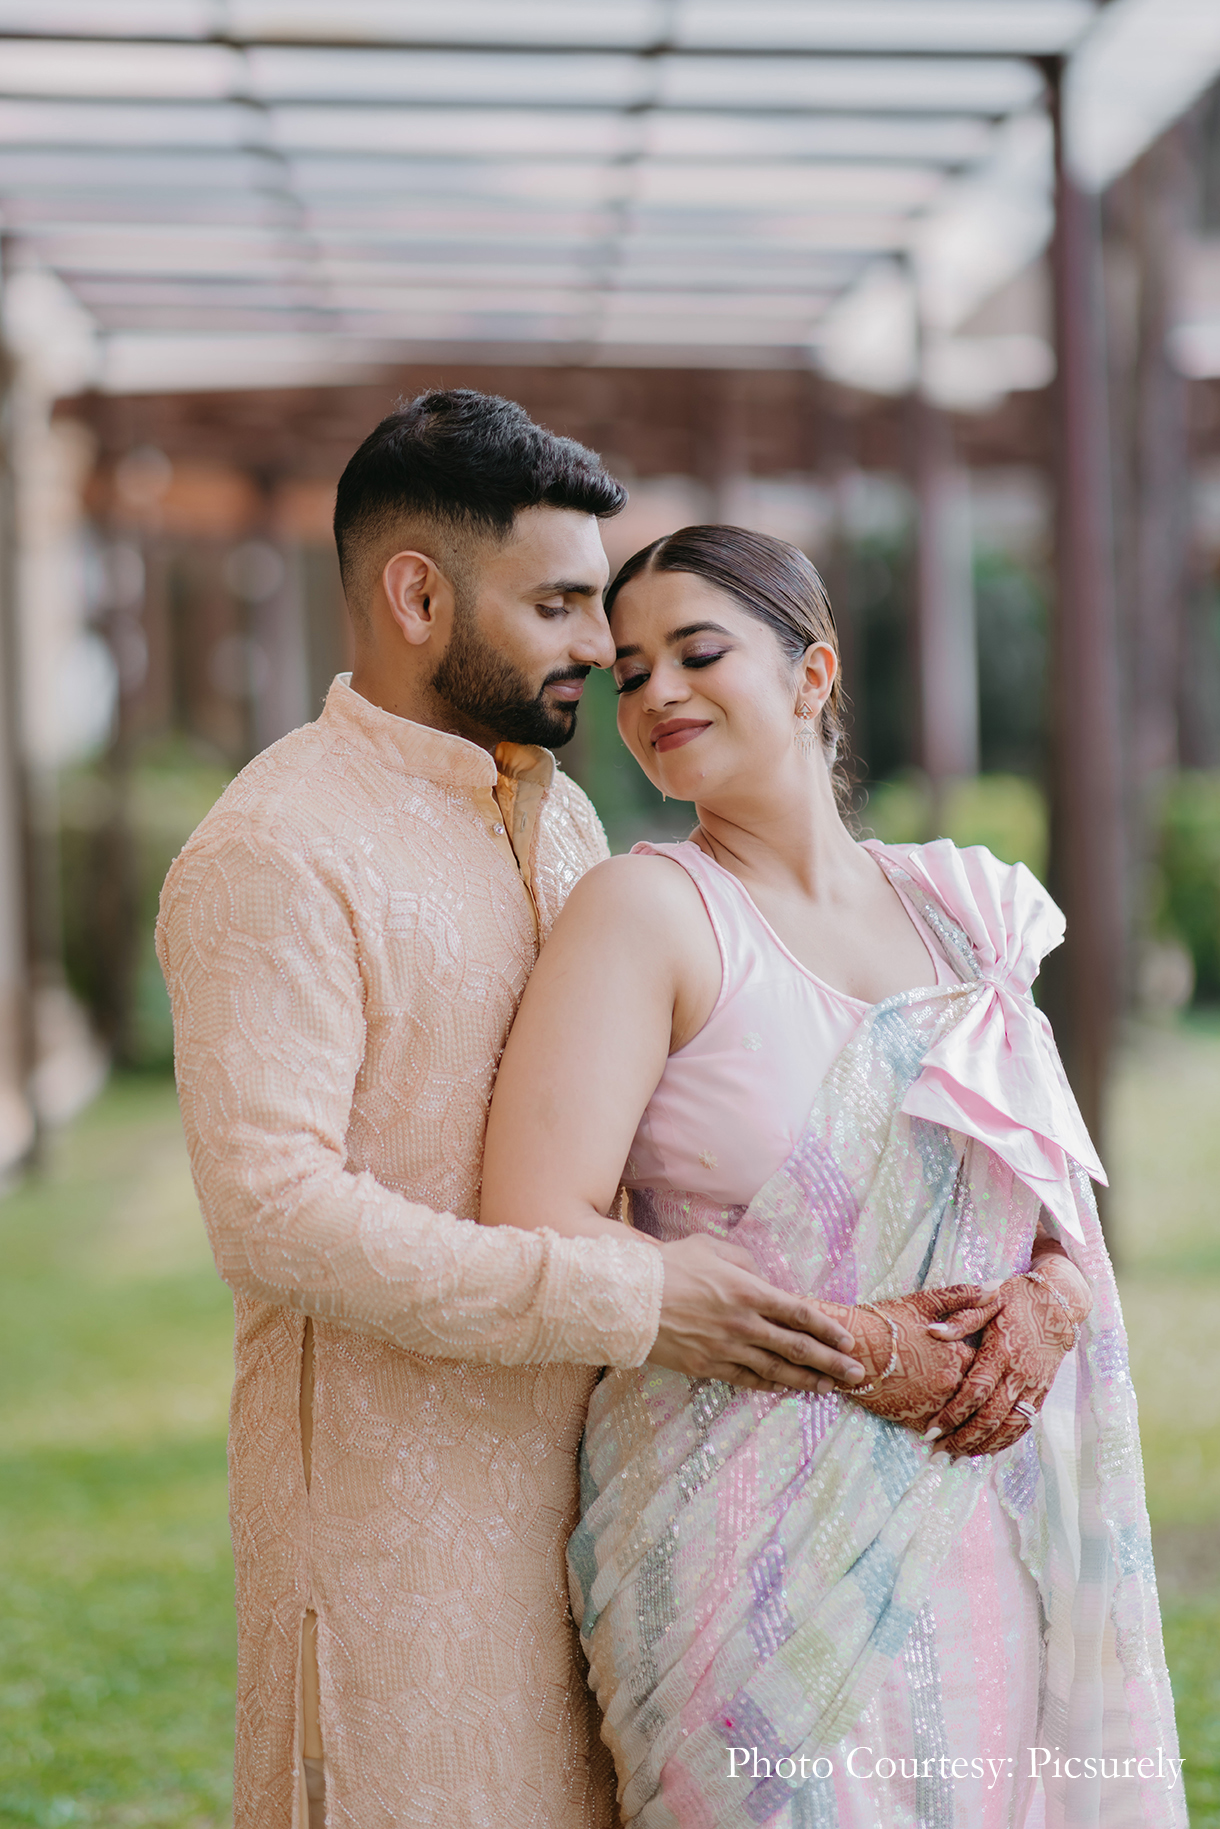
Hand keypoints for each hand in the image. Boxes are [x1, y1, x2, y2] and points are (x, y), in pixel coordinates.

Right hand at [649, 1235, 866, 1393]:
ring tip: (829, 1388)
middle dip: (830, 1362)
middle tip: (856, 1375)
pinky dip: (768, 1385)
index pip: (799, 1312)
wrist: (629, 1298)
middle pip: (797, 1347)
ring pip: (776, 1370)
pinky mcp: (707, 1366)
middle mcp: (744, 1323)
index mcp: (748, 1290)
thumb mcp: (709, 1246)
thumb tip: (760, 1274)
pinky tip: (784, 1389)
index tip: (847, 1340)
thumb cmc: (668, 1266)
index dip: (827, 1328)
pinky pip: (746, 1379)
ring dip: (806, 1380)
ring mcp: (726, 1348)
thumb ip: (742, 1259)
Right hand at [816, 1287, 1001, 1431]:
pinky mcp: (917, 1420)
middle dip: (986, 1394)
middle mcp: (951, 1382)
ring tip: (979, 1420)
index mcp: (958, 1353)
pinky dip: (952, 1433)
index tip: (991, 1362)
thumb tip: (998, 1287)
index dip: (992, 1362)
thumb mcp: (926, 1302)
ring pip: (967, 1417)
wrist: (848, 1347)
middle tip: (992, 1396)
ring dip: (973, 1418)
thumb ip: (965, 1296)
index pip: (991, 1363)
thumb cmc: (885, 1321)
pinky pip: (945, 1434)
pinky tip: (955, 1433)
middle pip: (982, 1393)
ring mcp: (934, 1404)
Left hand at [922, 1253, 1092, 1456]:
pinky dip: (1006, 1440)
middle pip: (990, 1416)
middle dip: (963, 1438)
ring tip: (958, 1456)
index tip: (931, 1428)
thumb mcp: (989, 1300)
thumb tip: (932, 1332)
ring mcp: (1034, 1385)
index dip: (953, 1413)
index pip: (975, 1391)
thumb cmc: (1016, 1298)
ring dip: (983, 1445)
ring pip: (1009, 1426)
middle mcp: (1019, 1372)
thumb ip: (962, 1317)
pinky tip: (988, 1449)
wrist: (1059, 1302)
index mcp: (1002, 1350)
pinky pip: (1025, 1423)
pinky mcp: (1043, 1391)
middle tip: (938, 1451)